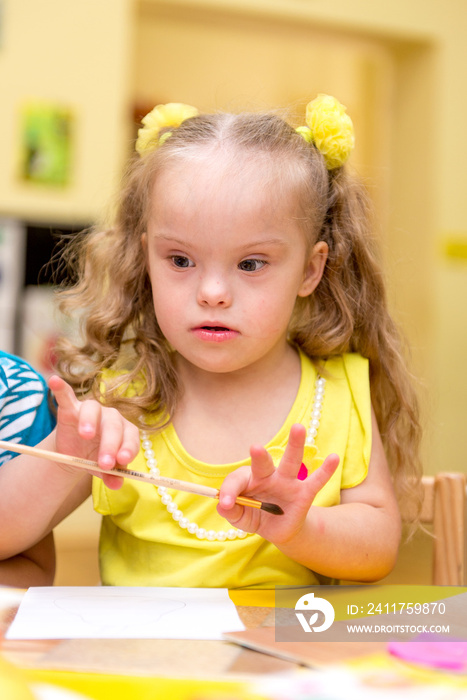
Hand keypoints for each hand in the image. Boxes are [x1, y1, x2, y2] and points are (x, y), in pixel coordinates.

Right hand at [49, 375, 139, 488]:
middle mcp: (110, 417)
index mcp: (124, 431)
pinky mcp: (70, 408)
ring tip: (86, 435)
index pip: (131, 436)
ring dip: (90, 421)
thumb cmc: (95, 458)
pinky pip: (66, 395)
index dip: (128, 448)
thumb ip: (112, 476)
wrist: (75, 452)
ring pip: (94, 409)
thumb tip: (118, 484)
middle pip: (114, 425)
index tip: (122, 461)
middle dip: (110, 444)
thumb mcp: (103, 470)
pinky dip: (60, 388)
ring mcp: (90, 411)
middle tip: (105, 463)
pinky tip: (54, 381)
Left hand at [217, 423, 338, 544]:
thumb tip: (221, 504)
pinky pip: (316, 481)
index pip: (238, 480)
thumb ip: (231, 511)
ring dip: (294, 445)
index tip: (225, 503)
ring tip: (298, 428)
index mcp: (249, 480)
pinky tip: (334, 458)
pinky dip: (326, 470)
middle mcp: (268, 476)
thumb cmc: (255, 516)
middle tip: (255, 447)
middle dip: (259, 456)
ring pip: (290, 462)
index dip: (229, 491)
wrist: (278, 529)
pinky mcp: (304, 493)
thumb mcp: (240, 517)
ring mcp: (287, 482)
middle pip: (263, 463)